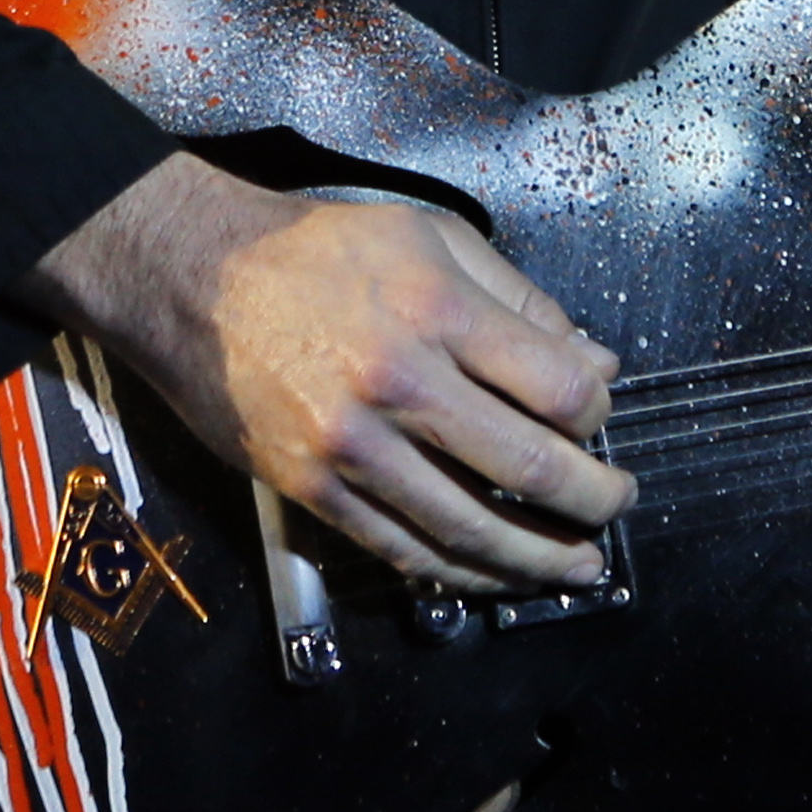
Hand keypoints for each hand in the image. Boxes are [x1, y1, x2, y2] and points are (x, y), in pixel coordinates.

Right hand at [36, 155, 631, 593]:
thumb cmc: (317, 250)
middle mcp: (400, 384)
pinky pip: (402, 548)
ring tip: (576, 565)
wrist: (193, 278)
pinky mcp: (312, 489)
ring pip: (469, 528)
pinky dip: (459, 572)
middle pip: (527, 467)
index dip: (598, 412)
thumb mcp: (430, 237)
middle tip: (617, 506)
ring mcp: (352, 447)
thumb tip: (593, 363)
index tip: (601, 415)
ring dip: (537, 557)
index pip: (557, 387)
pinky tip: (495, 574)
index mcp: (438, 311)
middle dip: (593, 499)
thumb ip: (518, 301)